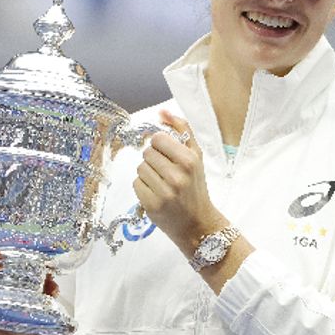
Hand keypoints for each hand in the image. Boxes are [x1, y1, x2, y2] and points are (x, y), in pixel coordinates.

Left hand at [133, 111, 227, 255]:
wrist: (198, 223)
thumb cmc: (196, 187)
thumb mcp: (196, 156)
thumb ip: (182, 130)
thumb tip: (162, 111)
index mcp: (189, 161)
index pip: (158, 138)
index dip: (160, 145)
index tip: (167, 155)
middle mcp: (177, 176)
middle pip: (147, 153)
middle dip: (154, 161)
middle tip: (166, 172)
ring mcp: (164, 192)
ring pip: (140, 168)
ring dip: (148, 174)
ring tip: (161, 184)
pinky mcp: (151, 205)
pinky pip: (136, 184)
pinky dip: (143, 188)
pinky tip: (156, 194)